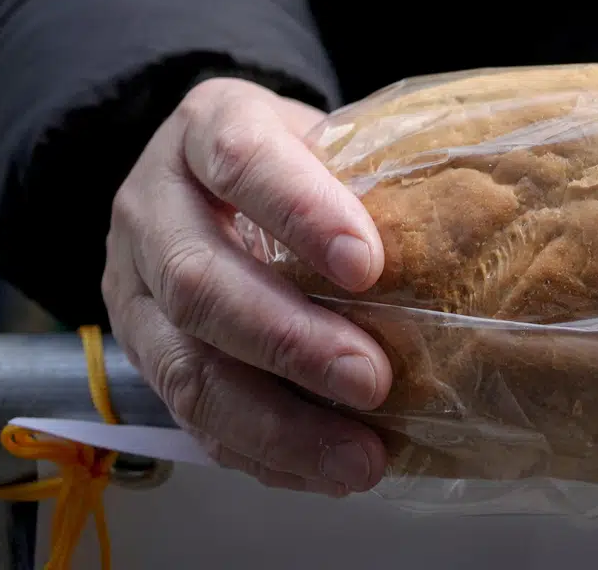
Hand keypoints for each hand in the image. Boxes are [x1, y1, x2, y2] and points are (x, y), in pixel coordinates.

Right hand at [103, 77, 389, 495]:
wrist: (212, 175)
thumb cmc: (295, 157)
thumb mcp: (325, 135)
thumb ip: (368, 172)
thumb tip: (464, 242)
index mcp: (203, 127)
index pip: (239, 159)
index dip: (299, 212)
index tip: (369, 265)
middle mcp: (150, 206)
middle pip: (197, 281)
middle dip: (288, 341)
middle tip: (372, 378)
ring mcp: (133, 289)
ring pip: (184, 369)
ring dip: (275, 423)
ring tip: (358, 457)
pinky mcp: (140, 358)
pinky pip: (190, 422)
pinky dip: (261, 454)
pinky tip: (323, 471)